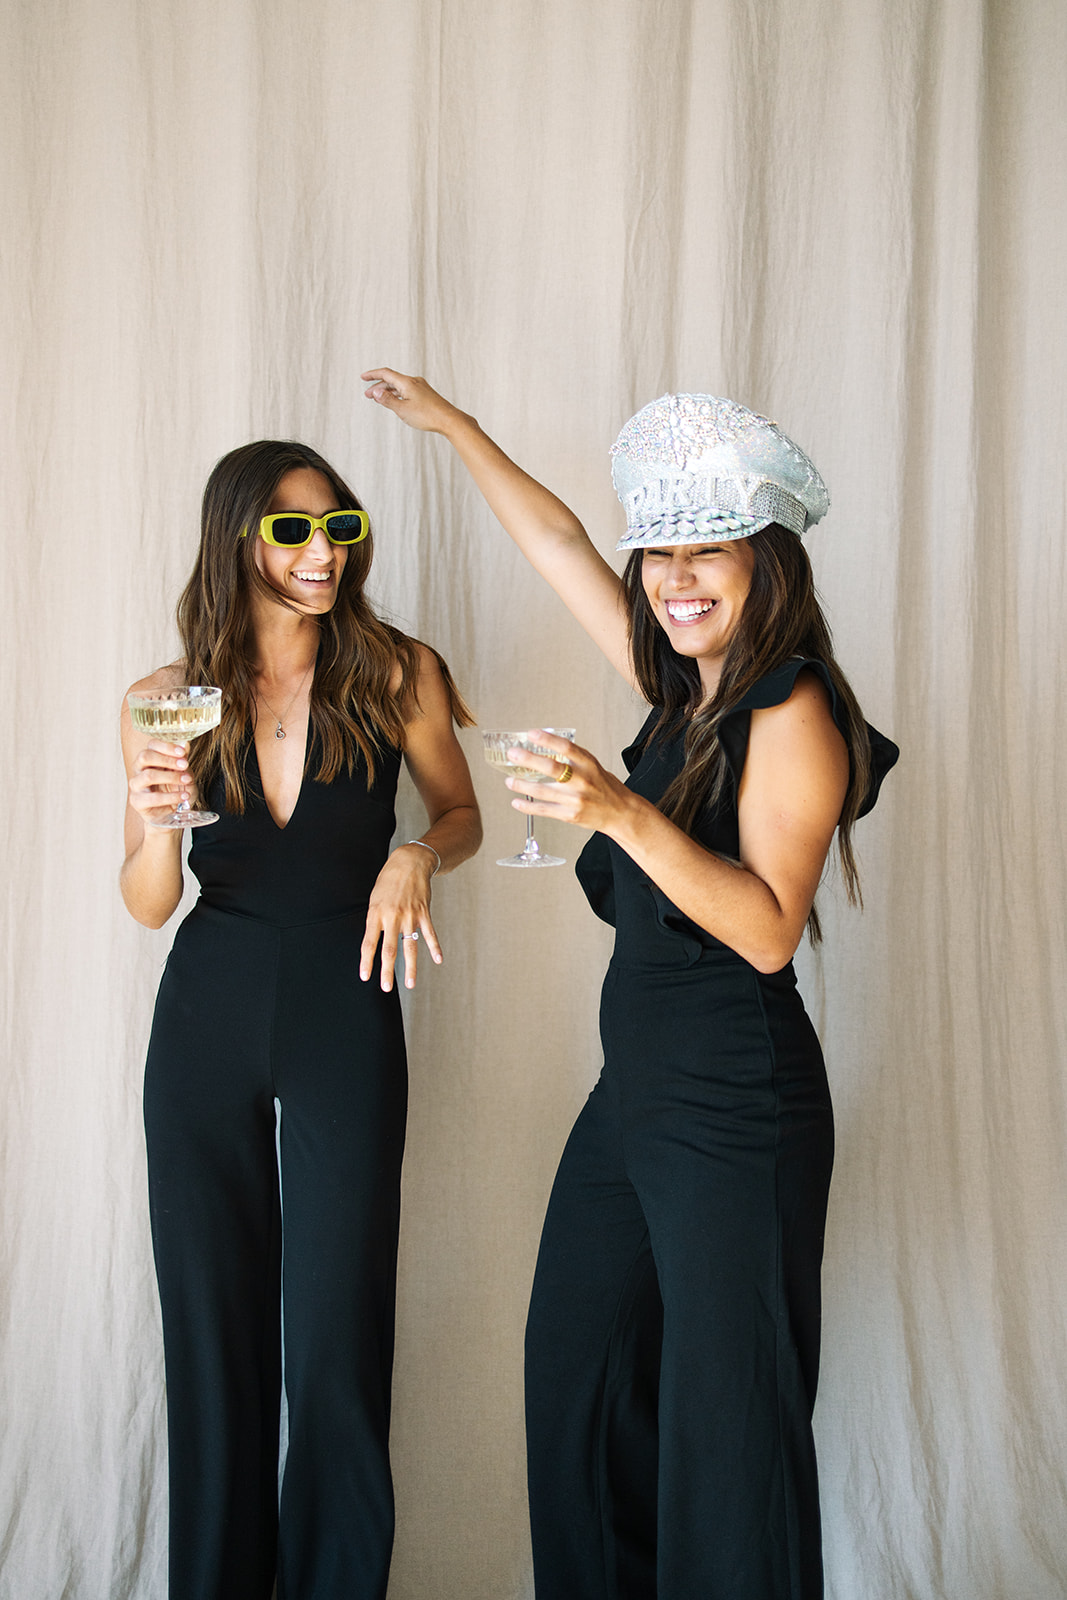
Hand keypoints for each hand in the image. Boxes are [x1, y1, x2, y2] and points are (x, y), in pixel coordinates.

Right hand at [127, 740, 192, 827]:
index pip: (151, 745)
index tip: (182, 752)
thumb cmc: (176, 790)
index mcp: (149, 759)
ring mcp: (136, 786)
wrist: (172, 814)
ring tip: (187, 781)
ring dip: (171, 777)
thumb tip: (185, 744)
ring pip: (148, 775)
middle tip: (184, 765)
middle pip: (145, 757)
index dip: (166, 746)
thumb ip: (182, 759)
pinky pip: (153, 797)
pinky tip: (183, 796)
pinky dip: (171, 796)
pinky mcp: (137, 801)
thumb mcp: (184, 773)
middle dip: (167, 759)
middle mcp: (139, 770)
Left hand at [360, 843, 443, 991]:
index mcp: (375, 913)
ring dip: (410, 967)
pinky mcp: (423, 913)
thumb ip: (375, 921)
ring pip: (410, 946)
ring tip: (410, 984)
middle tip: (386, 988)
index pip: (369, 943)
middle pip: (389, 950)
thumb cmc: (388, 881)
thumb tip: (374, 942)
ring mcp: (409, 915)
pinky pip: (429, 934)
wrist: (410, 862)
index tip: (365, 977)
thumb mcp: (375, 898)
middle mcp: (392, 917)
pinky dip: (434, 947)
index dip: (366, 961)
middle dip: (387, 971)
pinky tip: (438, 960)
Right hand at [361, 368, 463, 433]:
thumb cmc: (428, 416)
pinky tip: (396, 401)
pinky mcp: (425, 394)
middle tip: (368, 395)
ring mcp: (420, 387)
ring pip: (399, 386)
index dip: (373, 374)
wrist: (449, 420)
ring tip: (379, 399)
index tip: (363, 377)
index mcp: (407, 382)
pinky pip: (407, 391)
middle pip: (392, 380)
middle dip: (378, 386)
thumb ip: (388, 400)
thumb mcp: (403, 409)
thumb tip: (376, 392)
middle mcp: (414, 381)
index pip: (386, 373)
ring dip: (388, 391)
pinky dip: (397, 394)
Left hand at [503, 731, 632, 835]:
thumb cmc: (606, 788)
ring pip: (542, 791)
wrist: (620, 813)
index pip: (566, 748)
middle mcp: (582, 781)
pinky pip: (543, 810)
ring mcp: (575, 800)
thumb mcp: (594, 766)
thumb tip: (547, 744)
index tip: (531, 734)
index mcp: (589, 764)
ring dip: (522, 785)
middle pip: (551, 768)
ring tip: (510, 780)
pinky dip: (527, 806)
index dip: (547, 739)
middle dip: (528, 760)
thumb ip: (573, 758)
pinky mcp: (570, 815)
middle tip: (513, 754)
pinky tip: (516, 801)